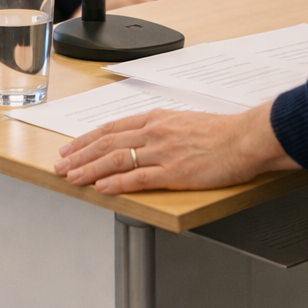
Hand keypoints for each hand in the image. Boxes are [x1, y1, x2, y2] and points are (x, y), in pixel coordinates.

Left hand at [53, 102, 299, 193]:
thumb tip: (144, 140)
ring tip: (71, 177)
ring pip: (116, 159)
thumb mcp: (185, 122)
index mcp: (157, 118)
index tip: (70, 147)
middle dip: (79, 154)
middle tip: (60, 164)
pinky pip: (138, 177)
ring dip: (89, 169)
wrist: (247, 138)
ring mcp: (163, 152)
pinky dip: (116, 183)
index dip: (87, 139)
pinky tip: (101, 188)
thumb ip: (162, 130)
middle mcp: (155, 132)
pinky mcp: (174, 171)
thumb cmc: (223, 132)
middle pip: (107, 143)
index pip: (112, 128)